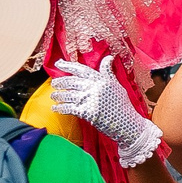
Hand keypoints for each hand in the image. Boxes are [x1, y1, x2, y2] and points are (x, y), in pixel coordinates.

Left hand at [49, 56, 164, 167]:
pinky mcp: (86, 112)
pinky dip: (60, 108)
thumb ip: (108, 73)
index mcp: (101, 80)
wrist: (127, 123)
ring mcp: (89, 100)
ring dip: (58, 95)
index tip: (58, 63)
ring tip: (54, 95)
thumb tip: (108, 58)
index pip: (81, 70)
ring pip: (67, 95)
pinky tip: (55, 108)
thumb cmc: (123, 105)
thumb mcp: (117, 85)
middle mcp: (94, 88)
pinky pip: (68, 108)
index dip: (68, 65)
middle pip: (71, 82)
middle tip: (54, 83)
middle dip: (60, 82)